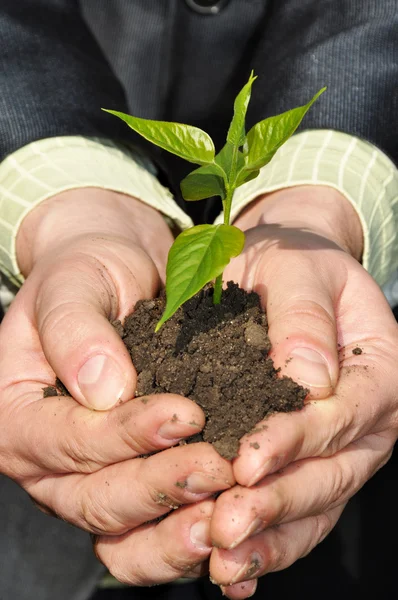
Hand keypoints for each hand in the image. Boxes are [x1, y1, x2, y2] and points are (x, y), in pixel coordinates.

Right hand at [0, 188, 234, 584]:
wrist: (117, 277)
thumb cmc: (85, 275)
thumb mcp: (71, 284)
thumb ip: (75, 331)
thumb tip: (102, 391)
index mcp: (17, 415)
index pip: (67, 439)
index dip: (125, 434)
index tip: (187, 413)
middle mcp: (45, 460)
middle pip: (95, 497)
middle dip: (159, 486)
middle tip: (219, 466)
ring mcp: (84, 479)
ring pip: (123, 525)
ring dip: (177, 522)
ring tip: (230, 501)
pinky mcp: (125, 482)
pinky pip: (149, 524)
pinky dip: (184, 527)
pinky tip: (226, 515)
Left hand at [207, 186, 397, 597]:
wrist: (287, 272)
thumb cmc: (295, 265)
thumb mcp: (298, 268)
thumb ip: (304, 316)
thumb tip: (310, 379)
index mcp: (380, 368)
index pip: (347, 413)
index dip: (299, 440)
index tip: (248, 460)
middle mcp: (370, 419)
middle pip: (333, 471)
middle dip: (279, 501)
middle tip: (227, 524)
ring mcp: (342, 449)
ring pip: (316, 505)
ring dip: (271, 538)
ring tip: (224, 561)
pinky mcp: (309, 465)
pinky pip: (297, 514)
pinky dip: (267, 545)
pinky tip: (232, 572)